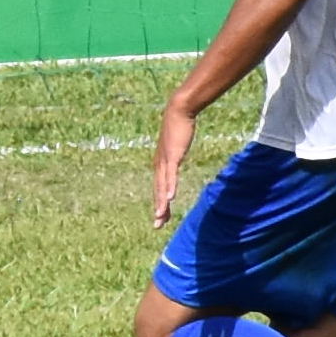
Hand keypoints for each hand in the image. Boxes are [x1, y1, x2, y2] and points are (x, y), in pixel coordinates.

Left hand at [151, 104, 198, 227]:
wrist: (178, 111)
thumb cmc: (178, 127)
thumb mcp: (176, 145)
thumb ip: (176, 154)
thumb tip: (178, 159)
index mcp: (160, 163)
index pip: (159, 188)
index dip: (160, 204)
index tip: (161, 218)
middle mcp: (159, 164)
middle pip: (158, 191)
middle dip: (159, 209)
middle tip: (158, 226)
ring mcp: (165, 160)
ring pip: (162, 186)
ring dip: (162, 202)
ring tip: (161, 217)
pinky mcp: (172, 155)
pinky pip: (170, 174)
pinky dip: (169, 186)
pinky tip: (169, 198)